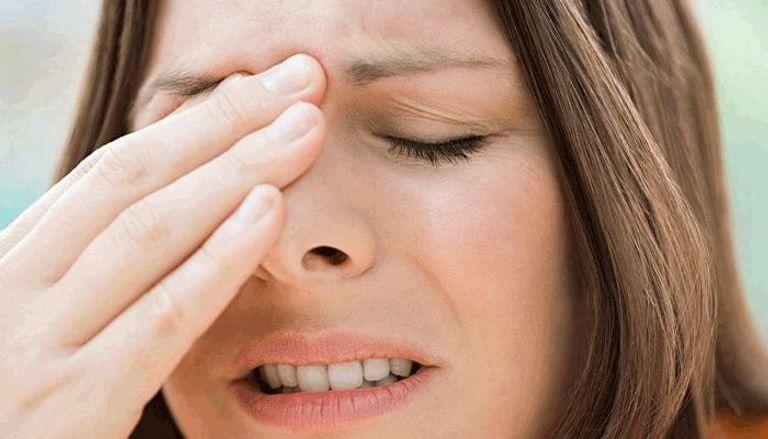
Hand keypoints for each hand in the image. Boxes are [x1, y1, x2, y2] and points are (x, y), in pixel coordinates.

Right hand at [0, 53, 325, 437]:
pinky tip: (271, 212)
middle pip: (134, 179)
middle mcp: (16, 290)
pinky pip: (162, 315)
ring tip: (302, 128)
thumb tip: (184, 207)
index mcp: (15, 265)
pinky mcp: (75, 404)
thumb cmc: (24, 410)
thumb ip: (98, 275)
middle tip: (300, 82)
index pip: (113, 171)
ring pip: (149, 231)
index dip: (193, 123)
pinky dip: (220, 258)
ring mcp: (39, 345)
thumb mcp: (45, 328)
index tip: (261, 88)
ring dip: (236, 171)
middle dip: (225, 123)